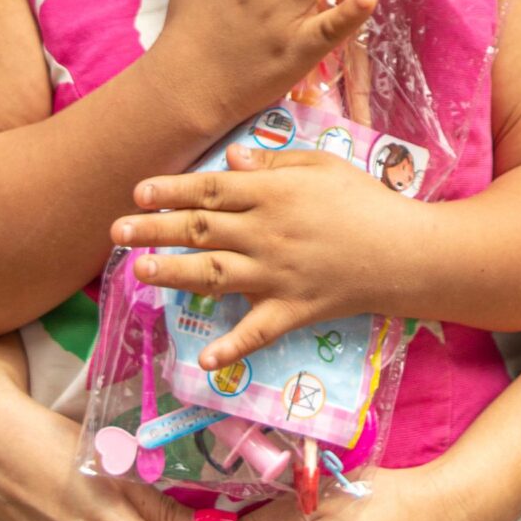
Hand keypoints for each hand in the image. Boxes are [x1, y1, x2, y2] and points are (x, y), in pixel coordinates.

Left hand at [112, 145, 423, 366]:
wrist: (404, 252)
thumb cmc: (365, 201)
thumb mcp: (323, 166)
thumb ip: (275, 163)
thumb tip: (231, 159)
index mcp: (273, 193)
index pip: (211, 188)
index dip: (171, 190)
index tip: (138, 190)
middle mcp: (266, 233)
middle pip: (200, 230)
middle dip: (154, 229)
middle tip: (116, 230)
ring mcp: (276, 275)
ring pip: (213, 275)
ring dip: (172, 273)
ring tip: (137, 271)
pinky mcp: (291, 310)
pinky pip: (255, 332)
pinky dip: (230, 348)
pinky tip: (202, 361)